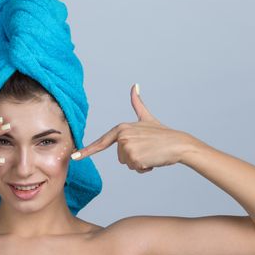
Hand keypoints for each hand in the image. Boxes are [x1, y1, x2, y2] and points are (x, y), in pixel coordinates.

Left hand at [71, 84, 194, 172]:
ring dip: (140, 163)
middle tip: (147, 148)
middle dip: (134, 157)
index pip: (101, 142)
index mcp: (121, 128)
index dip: (87, 151)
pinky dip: (145, 168)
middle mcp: (122, 137)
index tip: (75, 157)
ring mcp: (127, 147)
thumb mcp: (147, 118)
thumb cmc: (163, 134)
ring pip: (127, 164)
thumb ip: (137, 103)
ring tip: (151, 152)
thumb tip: (134, 85)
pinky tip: (153, 159)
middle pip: (120, 157)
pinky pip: (135, 169)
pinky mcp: (134, 157)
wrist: (179, 144)